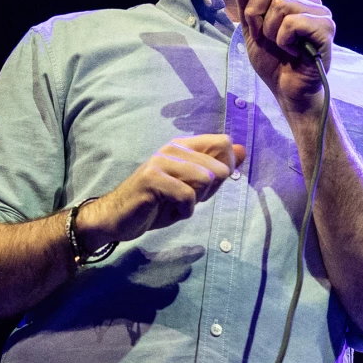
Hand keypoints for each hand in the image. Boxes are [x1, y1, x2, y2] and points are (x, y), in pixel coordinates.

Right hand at [78, 134, 245, 248]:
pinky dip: (183, 211)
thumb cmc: (157, 203)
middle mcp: (173, 147)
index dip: (225, 169)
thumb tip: (243, 151)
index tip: (205, 186)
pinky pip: (188, 196)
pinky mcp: (153, 178)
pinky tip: (168, 211)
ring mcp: (162, 160)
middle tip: (183, 199)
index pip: (224, 143)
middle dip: (208, 192)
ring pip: (205, 180)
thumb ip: (217, 169)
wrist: (118, 218)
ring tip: (174, 204)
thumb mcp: (193, 187)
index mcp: (184, 146)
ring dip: (195, 202)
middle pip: (220, 168)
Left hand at [225, 0, 334, 112]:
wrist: (289, 92)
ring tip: (281, 46)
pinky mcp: (325, 29)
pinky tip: (293, 52)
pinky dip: (284, 40)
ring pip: (280, 4)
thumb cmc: (275, 64)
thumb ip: (247, 3)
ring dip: (270, 31)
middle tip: (261, 35)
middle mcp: (308, 0)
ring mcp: (320, 13)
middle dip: (255, 12)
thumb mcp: (252, 31)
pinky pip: (292, 22)